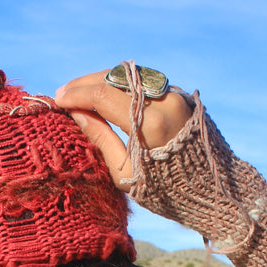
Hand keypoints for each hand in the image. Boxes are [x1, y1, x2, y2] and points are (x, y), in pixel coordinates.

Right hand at [55, 71, 191, 185]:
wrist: (209, 188)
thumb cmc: (164, 191)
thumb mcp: (126, 173)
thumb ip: (101, 139)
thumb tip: (76, 114)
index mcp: (150, 124)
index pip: (104, 96)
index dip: (77, 95)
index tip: (58, 100)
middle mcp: (164, 101)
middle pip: (115, 79)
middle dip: (86, 83)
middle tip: (64, 93)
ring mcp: (173, 95)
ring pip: (129, 76)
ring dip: (102, 81)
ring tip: (80, 93)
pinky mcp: (178, 95)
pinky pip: (142, 82)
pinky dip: (120, 85)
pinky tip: (105, 94)